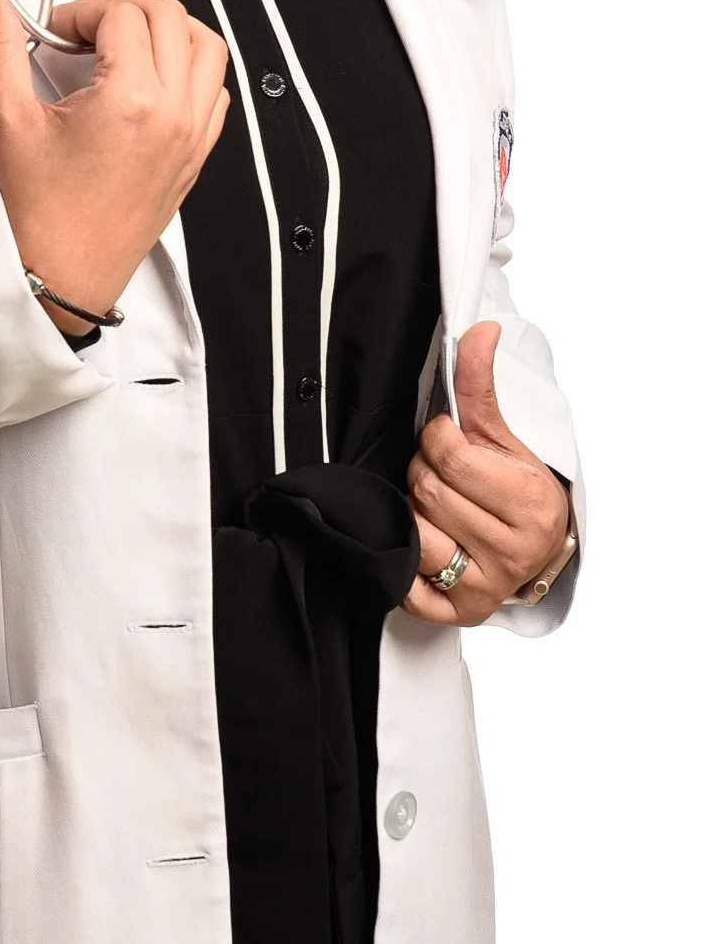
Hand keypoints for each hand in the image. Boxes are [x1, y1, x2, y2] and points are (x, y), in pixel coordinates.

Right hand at [0, 0, 229, 326]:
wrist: (63, 275)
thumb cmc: (43, 218)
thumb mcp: (11, 122)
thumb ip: (0, 50)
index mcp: (131, 101)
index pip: (120, 14)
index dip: (80, 11)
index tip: (56, 32)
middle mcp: (173, 114)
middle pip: (168, 16)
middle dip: (121, 8)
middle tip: (84, 30)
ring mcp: (192, 134)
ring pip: (206, 45)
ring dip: (167, 29)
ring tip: (124, 43)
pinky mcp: (197, 153)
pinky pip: (215, 90)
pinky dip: (190, 69)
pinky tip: (151, 79)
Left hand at [401, 320, 571, 624]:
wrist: (538, 549)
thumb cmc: (518, 489)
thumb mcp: (503, 437)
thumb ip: (480, 384)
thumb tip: (480, 329)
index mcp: (530, 503)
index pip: (448, 453)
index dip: (437, 439)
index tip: (451, 443)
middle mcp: (513, 552)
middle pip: (426, 489)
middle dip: (424, 472)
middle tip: (444, 476)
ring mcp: (485, 587)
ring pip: (413, 530)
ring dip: (413, 511)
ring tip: (437, 508)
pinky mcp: (458, 614)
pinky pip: (406, 584)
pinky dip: (406, 559)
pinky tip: (428, 542)